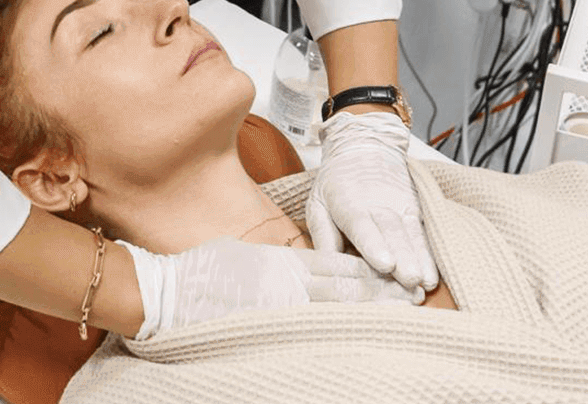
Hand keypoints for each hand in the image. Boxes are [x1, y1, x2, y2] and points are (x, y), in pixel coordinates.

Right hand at [116, 235, 416, 339]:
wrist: (172, 291)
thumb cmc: (201, 272)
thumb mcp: (243, 255)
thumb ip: (275, 264)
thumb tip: (294, 269)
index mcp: (283, 261)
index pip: (337, 264)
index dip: (369, 269)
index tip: (395, 272)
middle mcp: (288, 279)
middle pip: (346, 284)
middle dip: (383, 288)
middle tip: (415, 292)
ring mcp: (282, 303)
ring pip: (338, 304)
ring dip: (372, 307)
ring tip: (403, 310)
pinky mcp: (271, 322)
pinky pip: (314, 325)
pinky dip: (342, 326)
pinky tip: (362, 331)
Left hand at [306, 111, 438, 291]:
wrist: (366, 146)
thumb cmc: (336, 182)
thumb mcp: (318, 203)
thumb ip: (323, 236)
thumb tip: (328, 267)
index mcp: (348, 204)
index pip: (361, 225)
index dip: (374, 245)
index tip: (385, 264)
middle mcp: (379, 206)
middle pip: (392, 233)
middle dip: (403, 258)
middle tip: (410, 281)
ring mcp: (401, 208)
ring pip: (412, 234)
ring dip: (420, 260)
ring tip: (426, 283)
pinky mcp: (417, 212)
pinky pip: (424, 235)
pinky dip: (430, 255)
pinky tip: (433, 274)